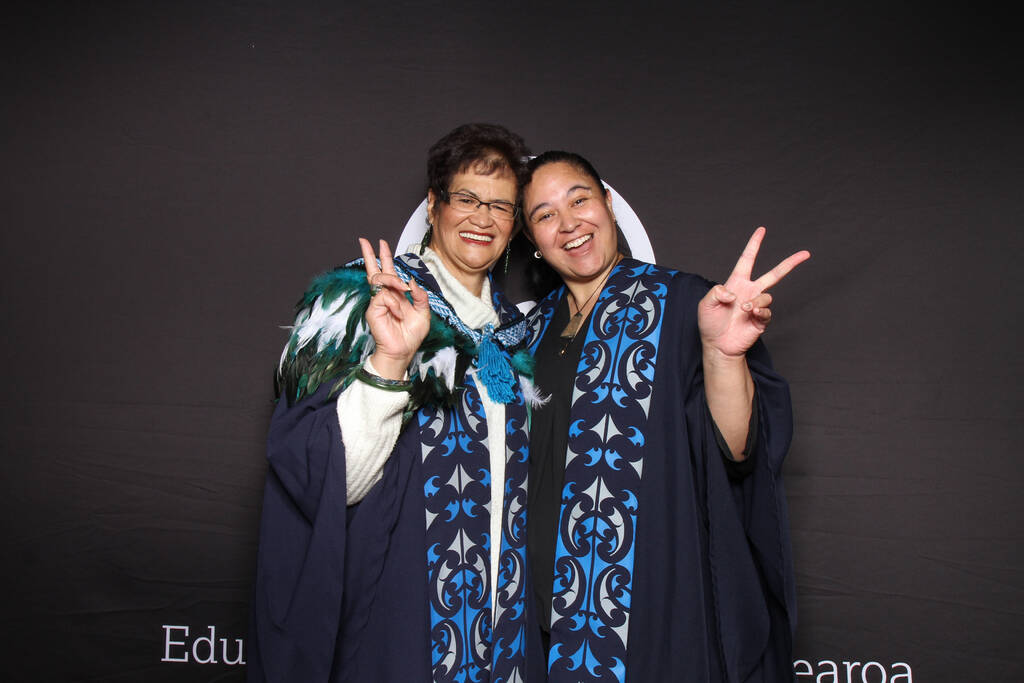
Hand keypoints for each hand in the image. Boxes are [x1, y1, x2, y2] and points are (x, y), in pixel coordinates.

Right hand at [359, 238, 430, 378]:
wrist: (403, 350)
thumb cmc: (411, 335)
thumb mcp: (423, 312)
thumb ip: (420, 295)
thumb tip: (411, 281)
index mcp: (396, 295)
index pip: (388, 273)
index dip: (385, 258)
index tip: (381, 244)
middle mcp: (385, 296)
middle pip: (375, 271)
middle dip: (371, 254)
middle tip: (367, 241)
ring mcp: (377, 302)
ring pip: (380, 279)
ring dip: (393, 280)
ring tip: (402, 288)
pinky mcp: (373, 309)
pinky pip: (384, 297)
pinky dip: (394, 303)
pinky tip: (399, 312)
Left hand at [698, 227, 809, 358]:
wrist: (717, 345)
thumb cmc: (709, 323)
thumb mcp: (705, 304)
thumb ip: (717, 292)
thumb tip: (736, 294)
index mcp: (737, 283)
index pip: (747, 259)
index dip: (754, 244)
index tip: (762, 230)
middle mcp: (750, 292)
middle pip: (775, 274)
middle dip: (790, 263)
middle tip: (805, 254)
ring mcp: (757, 306)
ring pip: (767, 296)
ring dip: (757, 302)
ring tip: (744, 310)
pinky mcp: (761, 320)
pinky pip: (767, 312)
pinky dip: (760, 312)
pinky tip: (751, 314)